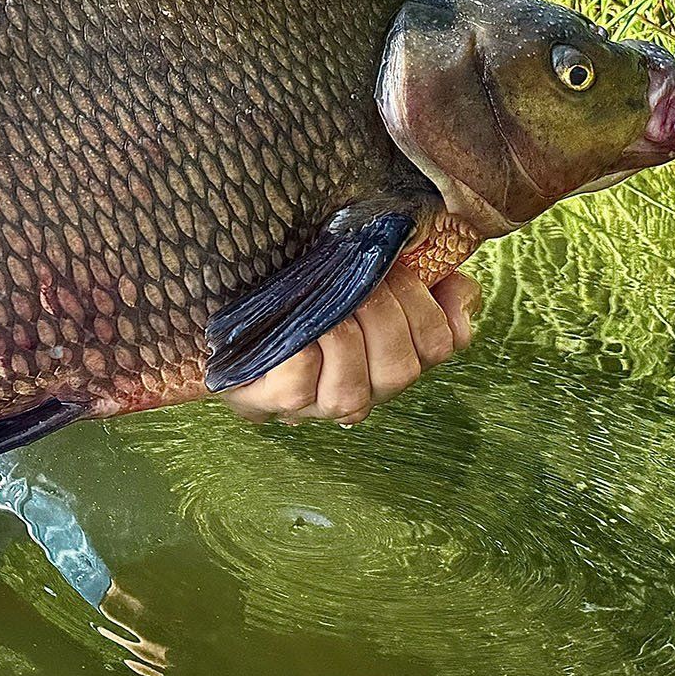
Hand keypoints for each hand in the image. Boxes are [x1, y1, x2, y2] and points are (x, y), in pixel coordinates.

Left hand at [217, 268, 478, 425]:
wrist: (218, 308)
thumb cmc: (294, 286)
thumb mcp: (358, 271)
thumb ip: (416, 275)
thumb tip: (457, 284)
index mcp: (387, 356)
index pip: (442, 346)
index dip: (434, 308)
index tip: (407, 271)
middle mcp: (359, 392)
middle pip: (402, 369)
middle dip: (383, 312)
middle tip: (359, 278)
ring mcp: (313, 404)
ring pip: (355, 383)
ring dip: (341, 330)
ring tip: (324, 301)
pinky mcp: (268, 401)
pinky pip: (299, 378)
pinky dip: (300, 349)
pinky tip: (292, 329)